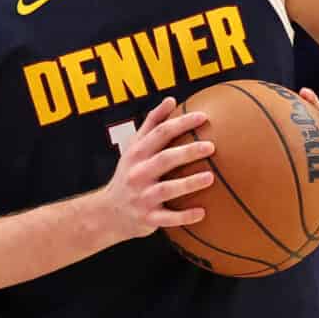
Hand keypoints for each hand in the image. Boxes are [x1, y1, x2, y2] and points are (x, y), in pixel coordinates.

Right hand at [92, 94, 213, 242]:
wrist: (107, 213)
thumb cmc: (128, 175)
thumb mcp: (133, 148)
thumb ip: (151, 124)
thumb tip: (171, 99)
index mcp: (137, 154)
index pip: (160, 133)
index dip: (181, 123)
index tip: (203, 116)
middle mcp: (138, 173)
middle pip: (165, 159)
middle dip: (188, 151)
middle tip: (211, 146)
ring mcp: (142, 197)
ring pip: (167, 189)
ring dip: (189, 183)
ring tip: (211, 177)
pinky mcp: (147, 218)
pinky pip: (168, 218)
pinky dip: (184, 216)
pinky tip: (203, 213)